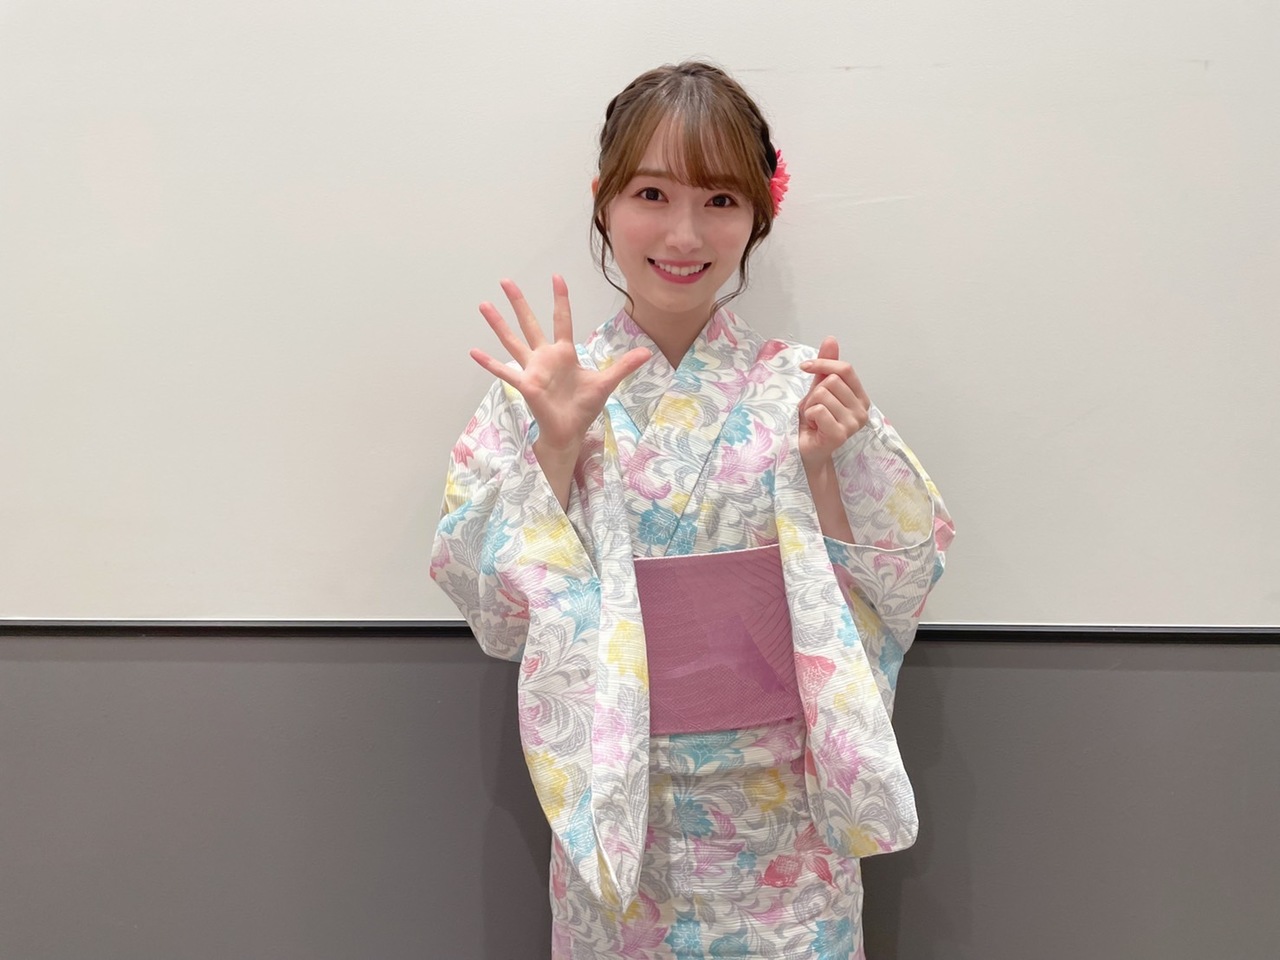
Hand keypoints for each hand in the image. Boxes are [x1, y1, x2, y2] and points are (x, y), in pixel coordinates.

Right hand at [470, 275, 651, 455]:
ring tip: (484, 305)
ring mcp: (533, 369)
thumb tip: (647, 352)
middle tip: (507, 281)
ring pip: (513, 341)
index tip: (556, 277)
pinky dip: (489, 363)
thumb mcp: (606, 382)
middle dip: (519, 302)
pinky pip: (505, 372)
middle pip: (530, 323)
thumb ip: (623, 366)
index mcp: (564, 353)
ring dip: (498, 324)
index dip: (560, 299)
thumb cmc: (584, 406)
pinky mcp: (527, 385)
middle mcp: (545, 357)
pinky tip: (473, 352)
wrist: (571, 431)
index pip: (562, 320)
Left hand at [798, 337, 870, 466]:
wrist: (806, 450)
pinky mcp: (841, 434)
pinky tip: (814, 428)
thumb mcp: (819, 388)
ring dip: (810, 406)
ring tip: (814, 419)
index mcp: (860, 397)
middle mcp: (862, 410)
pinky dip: (809, 417)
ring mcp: (853, 424)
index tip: (805, 367)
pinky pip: (818, 410)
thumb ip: (827, 366)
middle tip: (814, 410)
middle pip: (832, 381)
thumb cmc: (814, 421)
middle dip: (814, 393)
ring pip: (822, 395)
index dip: (824, 363)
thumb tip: (831, 339)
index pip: (845, 369)